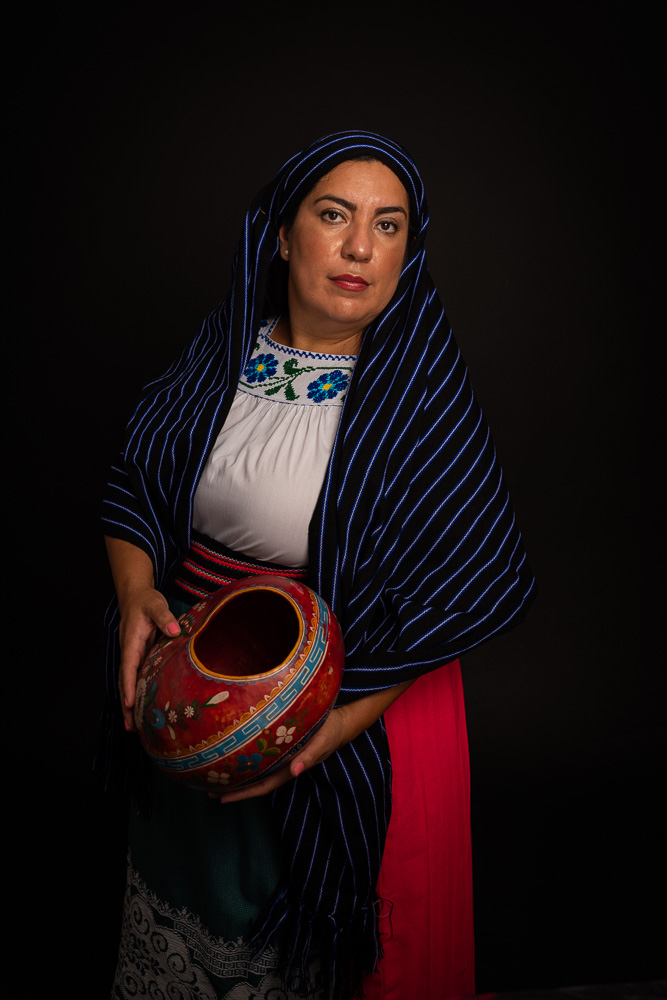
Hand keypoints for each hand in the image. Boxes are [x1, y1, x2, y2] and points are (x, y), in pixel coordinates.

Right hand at [117, 586, 180, 731]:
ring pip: (128, 683)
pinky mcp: (138, 657)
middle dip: (126, 705)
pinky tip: (142, 708)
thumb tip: (176, 631)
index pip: (128, 666)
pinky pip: (136, 678)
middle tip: (130, 727)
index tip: (129, 703)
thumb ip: (164, 616)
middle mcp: (129, 651)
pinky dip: (137, 694)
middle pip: (125, 682)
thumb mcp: (156, 604)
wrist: (135, 596)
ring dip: (129, 704)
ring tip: (133, 727)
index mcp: (131, 641)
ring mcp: (132, 656)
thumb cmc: (146, 601)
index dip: (129, 686)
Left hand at [211, 706, 348, 802]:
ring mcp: (281, 756)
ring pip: (255, 769)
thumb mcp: (322, 743)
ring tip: (213, 776)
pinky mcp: (281, 744)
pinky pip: (260, 755)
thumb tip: (294, 772)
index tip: (222, 798)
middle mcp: (282, 765)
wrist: (340, 722)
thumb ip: (308, 757)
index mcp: (289, 768)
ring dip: (236, 774)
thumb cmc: (330, 732)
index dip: (243, 794)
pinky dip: (246, 759)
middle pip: (254, 781)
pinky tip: (234, 755)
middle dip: (233, 788)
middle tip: (207, 790)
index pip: (262, 786)